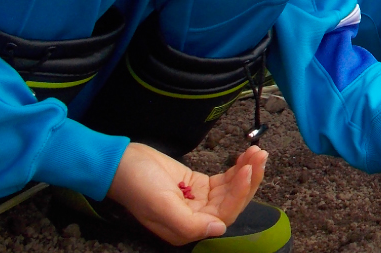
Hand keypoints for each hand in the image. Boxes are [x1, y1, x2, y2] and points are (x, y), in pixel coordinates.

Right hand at [107, 143, 264, 244]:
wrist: (120, 163)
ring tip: (257, 151)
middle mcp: (195, 218)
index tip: (247, 168)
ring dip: (246, 171)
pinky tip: (245, 155)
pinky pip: (224, 180)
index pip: (224, 214)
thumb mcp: (160, 205)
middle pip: (233, 202)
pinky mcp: (198, 185)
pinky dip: (236, 168)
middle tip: (259, 155)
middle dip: (249, 179)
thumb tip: (219, 229)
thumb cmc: (136, 184)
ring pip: (231, 189)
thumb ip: (188, 223)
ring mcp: (198, 201)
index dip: (239, 193)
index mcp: (186, 228)